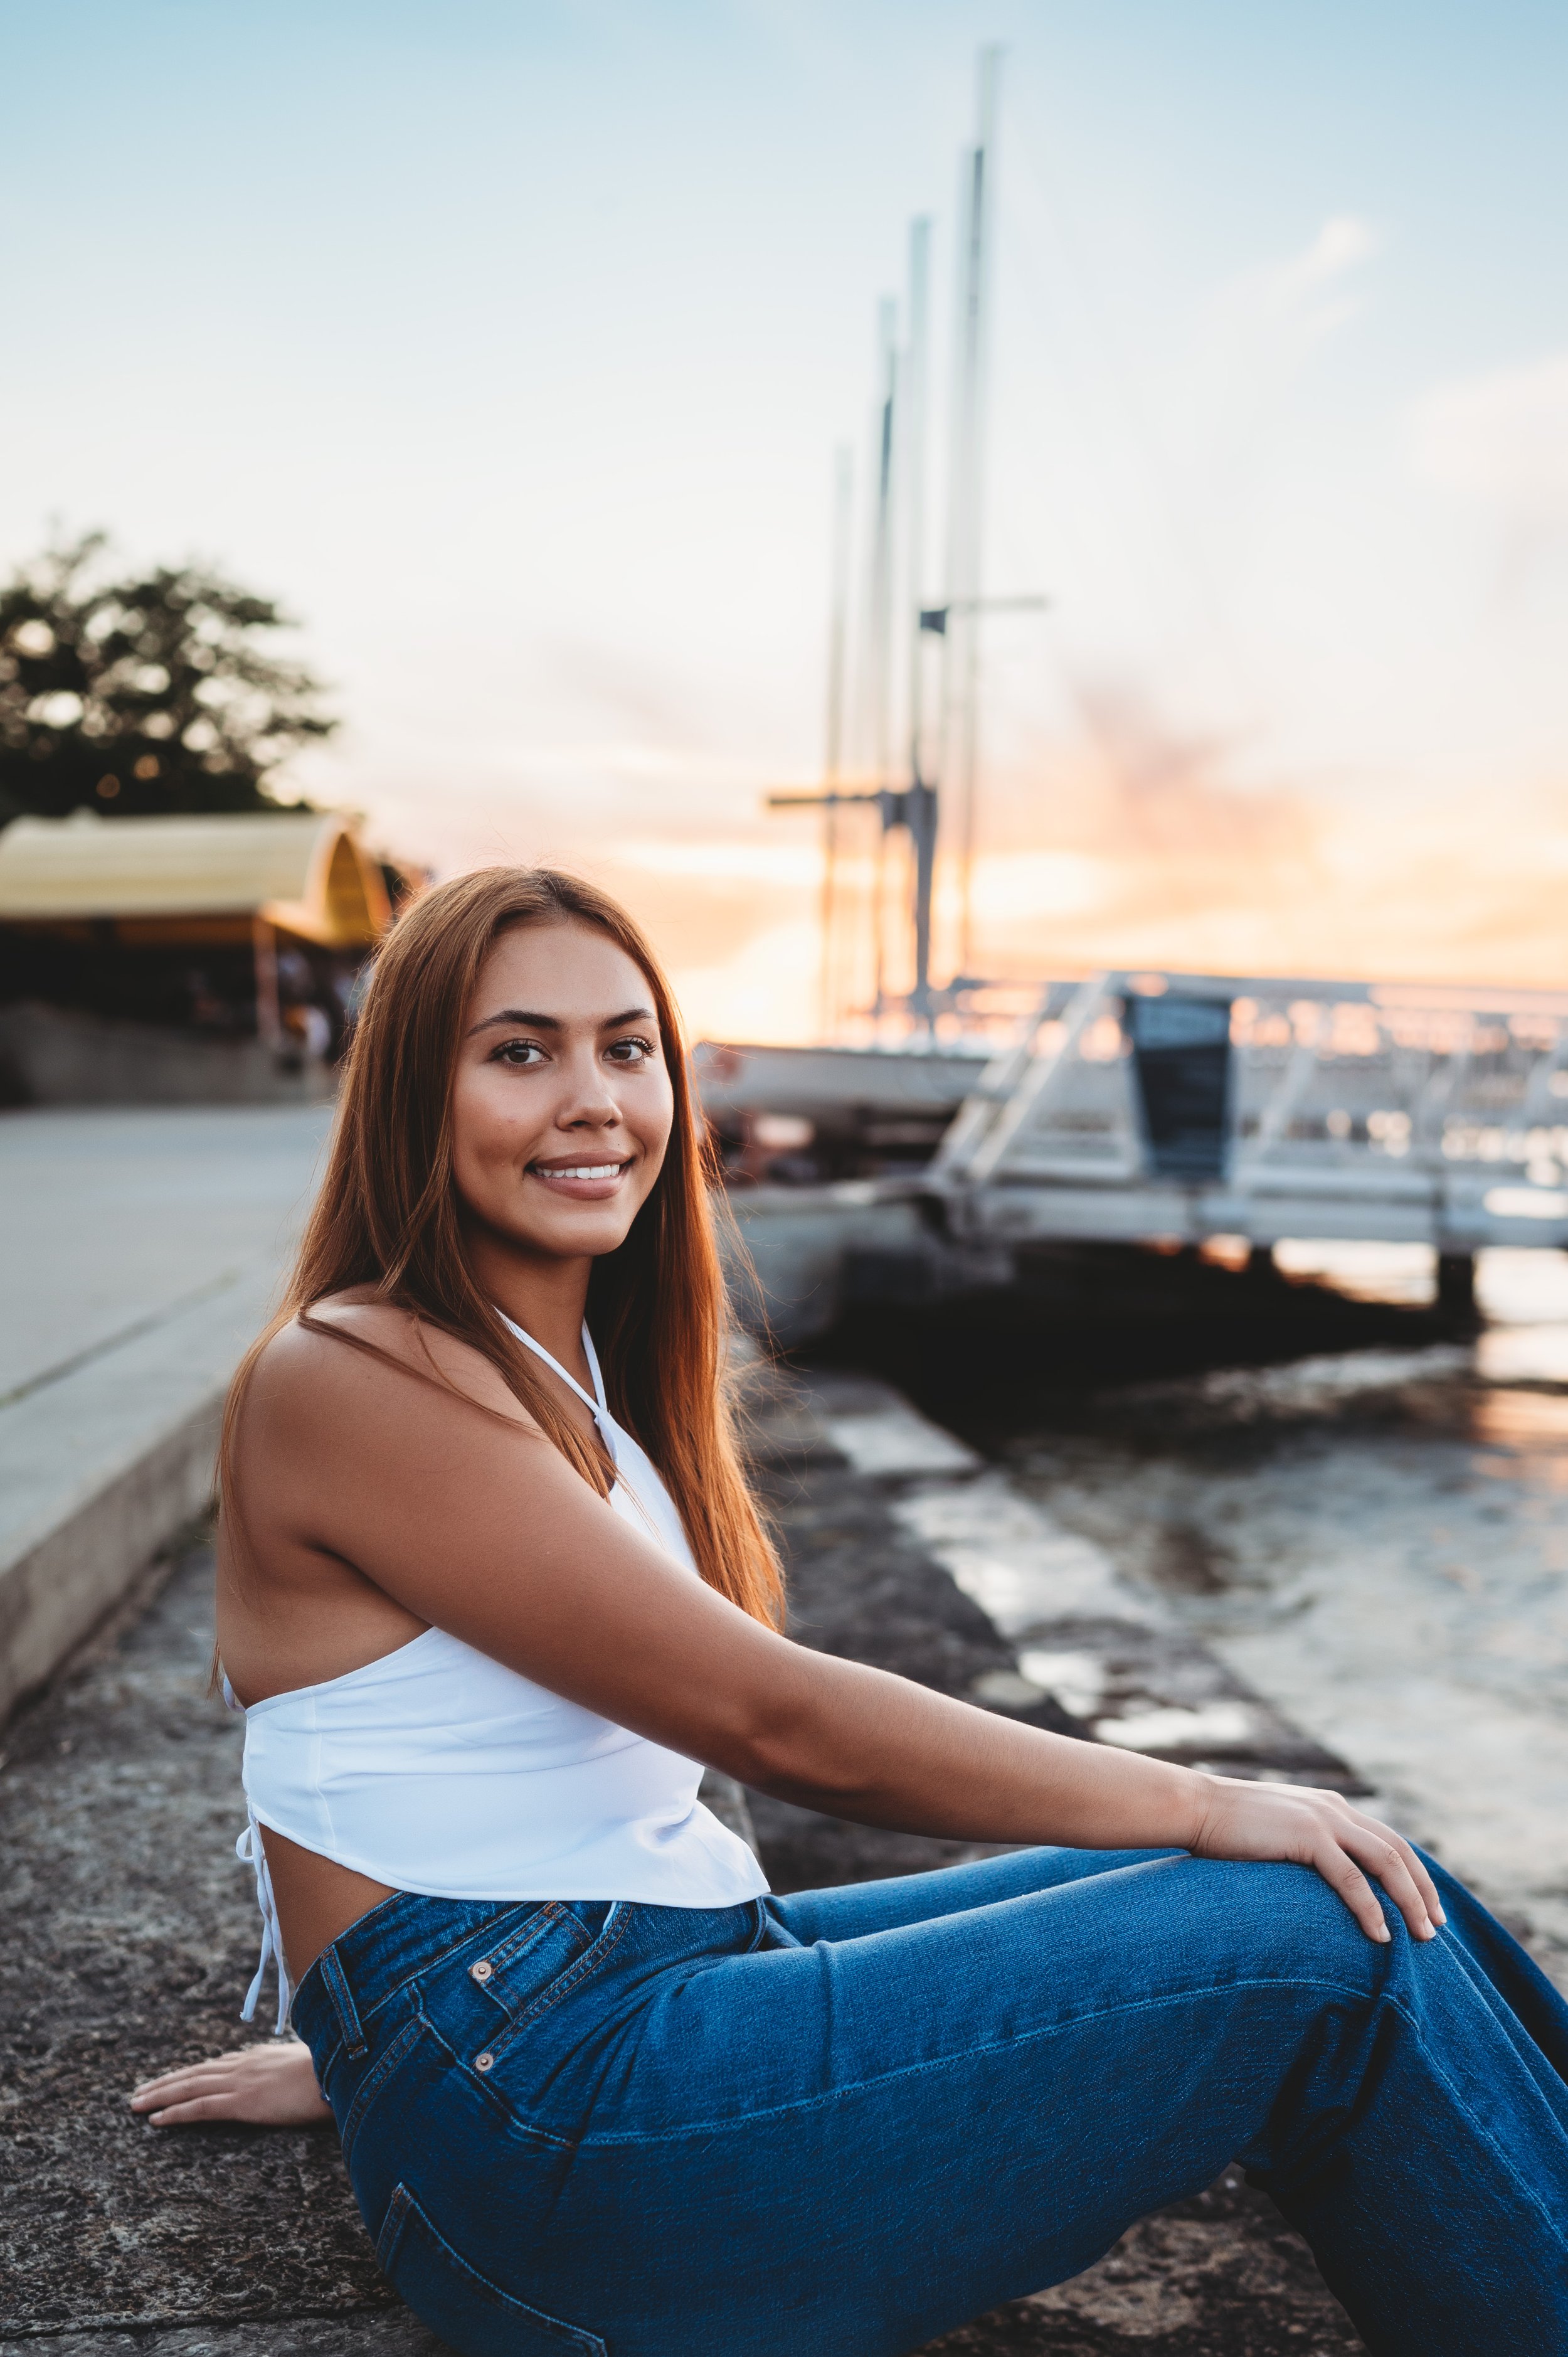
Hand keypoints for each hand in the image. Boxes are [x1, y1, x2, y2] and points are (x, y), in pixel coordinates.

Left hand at [129, 2041, 333, 2126]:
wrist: (343, 2071)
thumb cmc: (336, 2071)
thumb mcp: (311, 2066)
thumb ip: (294, 2070)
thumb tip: (296, 2077)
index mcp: (261, 2056)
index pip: (219, 2064)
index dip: (193, 2072)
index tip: (175, 2078)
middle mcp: (245, 2064)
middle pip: (196, 2072)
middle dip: (166, 2082)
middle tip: (140, 2092)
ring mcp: (242, 2081)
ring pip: (190, 2087)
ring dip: (160, 2095)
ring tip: (136, 2104)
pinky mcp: (242, 2101)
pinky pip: (200, 2107)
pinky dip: (174, 2113)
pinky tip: (155, 2120)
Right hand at [1188, 1775, 1446, 1943]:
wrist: (1197, 1808)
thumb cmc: (1229, 1829)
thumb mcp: (1280, 1833)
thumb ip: (1306, 1848)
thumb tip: (1323, 1886)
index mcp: (1331, 1807)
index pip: (1389, 1841)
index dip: (1415, 1875)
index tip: (1428, 1908)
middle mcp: (1335, 1809)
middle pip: (1399, 1852)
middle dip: (1423, 1891)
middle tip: (1437, 1928)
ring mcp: (1323, 1820)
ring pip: (1386, 1863)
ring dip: (1409, 1901)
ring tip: (1422, 1936)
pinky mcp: (1307, 1836)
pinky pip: (1351, 1879)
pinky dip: (1371, 1908)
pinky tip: (1381, 1935)